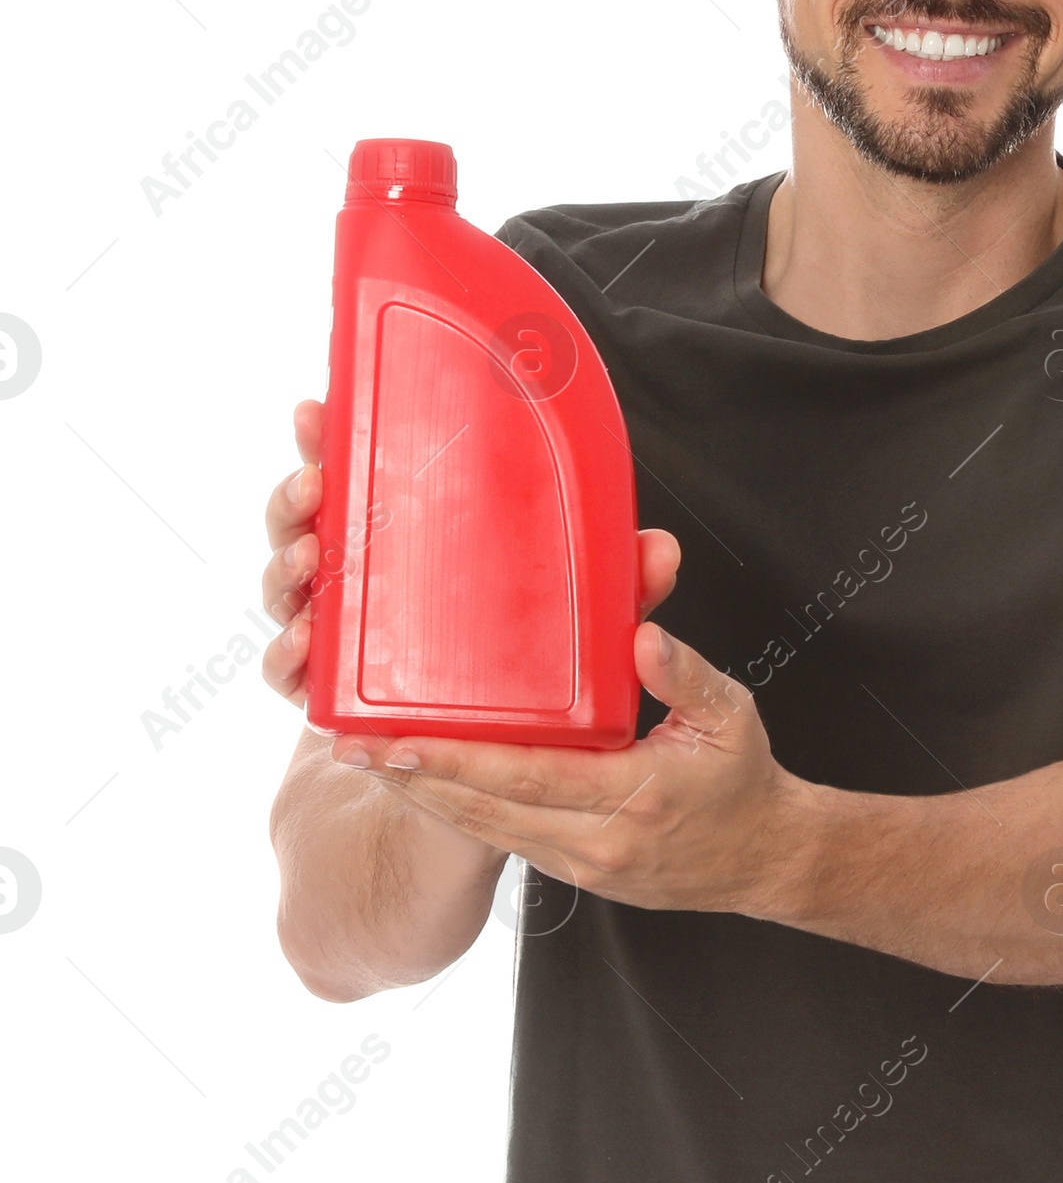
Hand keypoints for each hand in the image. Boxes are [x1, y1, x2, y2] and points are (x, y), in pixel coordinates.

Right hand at [260, 396, 683, 709]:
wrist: (512, 771)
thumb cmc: (532, 671)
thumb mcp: (581, 619)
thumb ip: (615, 582)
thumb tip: (658, 550)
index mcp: (410, 541)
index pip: (357, 478)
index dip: (327, 442)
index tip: (316, 411)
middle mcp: (367, 582)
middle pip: (307, 524)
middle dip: (293, 499)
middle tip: (314, 485)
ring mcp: (345, 637)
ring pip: (290, 590)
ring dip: (284, 567)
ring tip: (309, 559)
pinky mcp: (335, 698)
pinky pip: (293, 674)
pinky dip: (286, 658)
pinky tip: (302, 646)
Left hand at [330, 624, 816, 920]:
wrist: (767, 860)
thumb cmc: (744, 781)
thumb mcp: (730, 716)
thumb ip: (683, 674)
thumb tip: (639, 634)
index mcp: (633, 794)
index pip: (523, 777)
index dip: (455, 762)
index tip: (398, 740)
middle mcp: (596, 839)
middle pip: (484, 812)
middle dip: (414, 782)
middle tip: (352, 749)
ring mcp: (582, 865)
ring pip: (486, 833)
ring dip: (426, 801)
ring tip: (373, 766)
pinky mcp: (576, 876)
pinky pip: (506, 842)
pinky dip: (462, 816)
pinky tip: (428, 788)